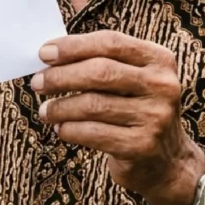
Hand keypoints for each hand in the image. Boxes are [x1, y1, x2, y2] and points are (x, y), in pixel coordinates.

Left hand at [30, 31, 204, 204]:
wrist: (167, 161)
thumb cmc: (136, 109)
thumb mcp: (131, 78)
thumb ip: (100, 59)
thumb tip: (52, 48)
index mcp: (159, 59)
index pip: (110, 42)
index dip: (73, 46)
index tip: (44, 53)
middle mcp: (162, 85)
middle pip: (100, 72)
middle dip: (61, 76)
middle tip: (37, 83)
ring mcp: (155, 117)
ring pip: (92, 105)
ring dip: (60, 107)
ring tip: (46, 110)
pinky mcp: (142, 146)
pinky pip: (93, 133)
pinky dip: (69, 130)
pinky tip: (61, 129)